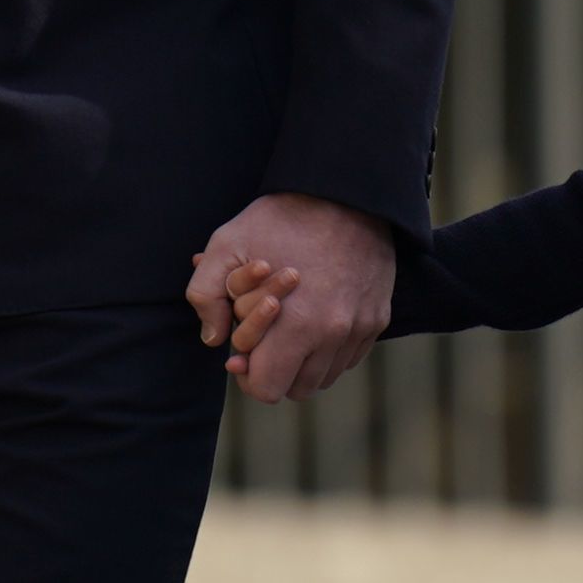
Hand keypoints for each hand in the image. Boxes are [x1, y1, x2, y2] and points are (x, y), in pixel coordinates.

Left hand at [186, 194, 393, 402]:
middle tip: (265, 338)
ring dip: (303, 362)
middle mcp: (333, 335)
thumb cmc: (281, 218)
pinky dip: (329, 350)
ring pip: (326, 376)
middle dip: (275, 369)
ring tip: (289, 327)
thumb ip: (204, 296)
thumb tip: (213, 339)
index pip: (267, 389)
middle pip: (298, 389)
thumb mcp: (225, 245)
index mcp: (296, 326)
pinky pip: (349, 357)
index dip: (248, 375)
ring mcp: (360, 329)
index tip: (242, 354)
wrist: (346, 193)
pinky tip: (314, 318)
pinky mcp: (377, 318)